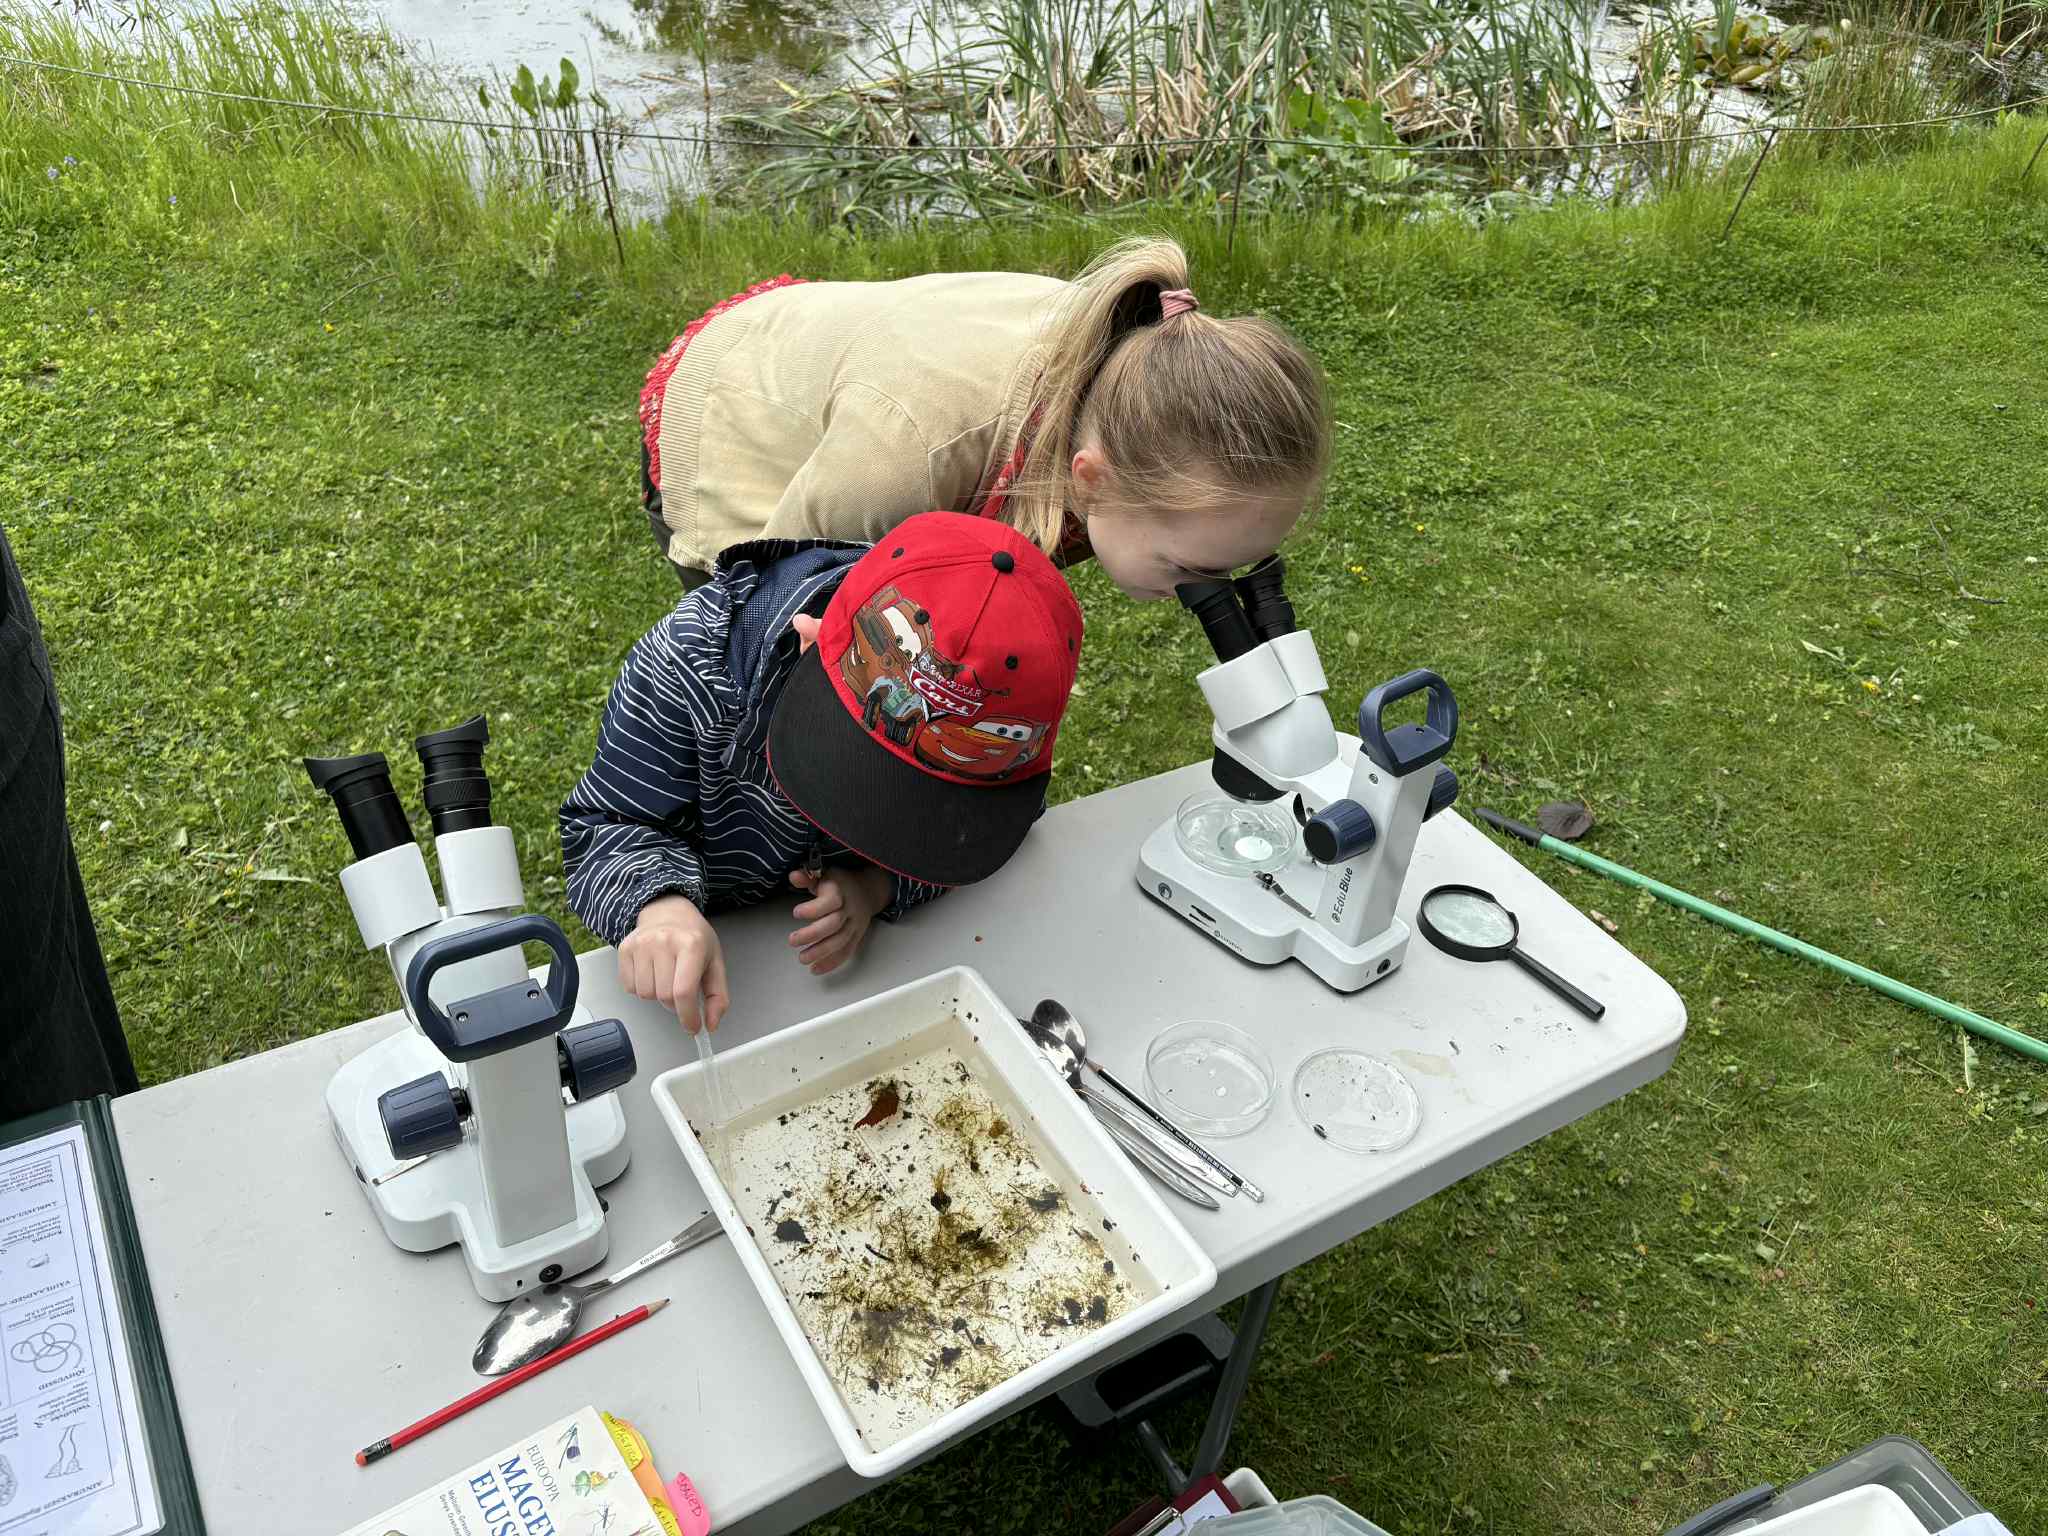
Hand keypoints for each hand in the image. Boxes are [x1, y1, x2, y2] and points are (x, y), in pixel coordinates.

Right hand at [619, 894, 728, 1034]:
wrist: (668, 912)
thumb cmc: (694, 938)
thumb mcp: (715, 963)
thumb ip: (718, 996)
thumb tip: (711, 1024)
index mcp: (691, 944)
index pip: (684, 991)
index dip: (688, 1016)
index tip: (692, 1027)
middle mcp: (664, 941)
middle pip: (664, 996)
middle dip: (675, 1005)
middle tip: (681, 993)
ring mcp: (641, 944)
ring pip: (645, 994)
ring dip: (657, 995)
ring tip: (666, 977)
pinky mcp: (625, 949)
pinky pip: (629, 987)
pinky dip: (641, 988)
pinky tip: (652, 972)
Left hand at [787, 864, 891, 975]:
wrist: (867, 890)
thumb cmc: (839, 883)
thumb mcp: (825, 874)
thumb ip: (808, 877)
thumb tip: (794, 876)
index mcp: (841, 892)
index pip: (831, 901)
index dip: (814, 909)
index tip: (796, 913)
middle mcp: (850, 910)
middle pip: (834, 924)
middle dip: (812, 934)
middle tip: (792, 941)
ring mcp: (855, 925)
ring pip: (840, 941)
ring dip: (820, 953)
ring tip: (802, 959)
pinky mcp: (857, 937)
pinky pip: (846, 952)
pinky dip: (831, 963)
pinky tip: (815, 969)